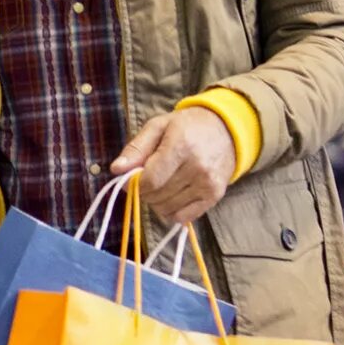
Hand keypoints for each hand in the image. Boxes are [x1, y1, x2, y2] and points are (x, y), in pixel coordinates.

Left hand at [113, 107, 236, 226]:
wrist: (227, 130)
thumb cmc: (187, 127)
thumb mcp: (158, 127)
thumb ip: (135, 148)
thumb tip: (116, 169)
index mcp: (182, 147)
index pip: (150, 181)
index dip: (135, 184)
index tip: (132, 178)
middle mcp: (198, 168)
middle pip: (157, 196)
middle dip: (145, 191)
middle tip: (149, 178)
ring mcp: (208, 184)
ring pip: (167, 209)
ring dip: (157, 201)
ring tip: (163, 183)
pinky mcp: (215, 196)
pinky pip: (183, 217)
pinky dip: (172, 211)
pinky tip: (173, 195)